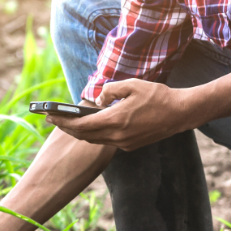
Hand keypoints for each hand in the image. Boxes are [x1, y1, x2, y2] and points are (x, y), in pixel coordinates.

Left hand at [47, 79, 196, 150]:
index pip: (82, 125)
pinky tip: (89, 125)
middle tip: (51, 119)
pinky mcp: (130, 145)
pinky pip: (106, 141)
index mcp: (116, 120)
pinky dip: (94, 134)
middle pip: (84, 136)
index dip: (64, 121)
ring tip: (66, 122)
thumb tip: (98, 100)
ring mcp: (124, 143)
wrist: (181, 113)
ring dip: (79, 132)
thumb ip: (110, 91)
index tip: (50, 116)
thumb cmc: (158, 96)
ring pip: (94, 140)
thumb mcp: (132, 85)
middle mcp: (118, 136)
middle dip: (66, 128)